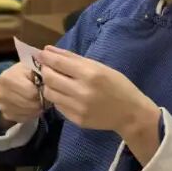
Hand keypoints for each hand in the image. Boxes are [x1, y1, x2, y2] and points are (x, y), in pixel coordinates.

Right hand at [0, 62, 43, 125]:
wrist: (10, 80)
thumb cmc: (24, 72)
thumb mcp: (31, 67)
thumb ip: (39, 75)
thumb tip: (49, 87)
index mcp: (8, 78)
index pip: (31, 93)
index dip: (42, 92)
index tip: (45, 88)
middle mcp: (1, 93)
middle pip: (30, 104)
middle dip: (40, 101)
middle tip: (44, 96)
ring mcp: (2, 106)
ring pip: (28, 112)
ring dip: (37, 108)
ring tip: (39, 100)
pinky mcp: (6, 115)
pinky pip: (24, 118)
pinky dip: (31, 113)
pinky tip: (32, 105)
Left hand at [36, 47, 161, 160]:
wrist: (130, 113)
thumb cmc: (118, 85)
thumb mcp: (100, 67)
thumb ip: (74, 59)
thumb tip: (49, 50)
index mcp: (90, 74)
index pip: (58, 63)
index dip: (46, 57)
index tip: (40, 53)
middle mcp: (82, 92)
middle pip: (49, 78)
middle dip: (45, 70)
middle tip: (47, 67)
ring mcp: (78, 108)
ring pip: (49, 94)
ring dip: (49, 85)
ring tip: (56, 81)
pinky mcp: (76, 120)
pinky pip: (58, 106)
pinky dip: (59, 98)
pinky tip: (67, 95)